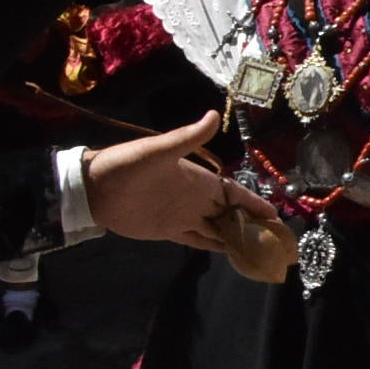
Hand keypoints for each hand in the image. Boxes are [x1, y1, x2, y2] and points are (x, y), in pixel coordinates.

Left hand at [85, 114, 275, 251]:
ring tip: (260, 251)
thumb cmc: (126, 165)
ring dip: (237, 238)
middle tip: (276, 241)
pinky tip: (230, 254)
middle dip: (253, 224)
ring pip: (218, 229)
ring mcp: (183, 216)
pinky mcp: (169, 231)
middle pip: (232, 214)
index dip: (255, 203)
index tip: (275, 215)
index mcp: (199, 180)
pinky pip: (198, 240)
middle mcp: (196, 199)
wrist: (93, 187)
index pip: (235, 193)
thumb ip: (188, 137)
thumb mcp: (159, 149)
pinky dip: (214, 247)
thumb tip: (214, 114)